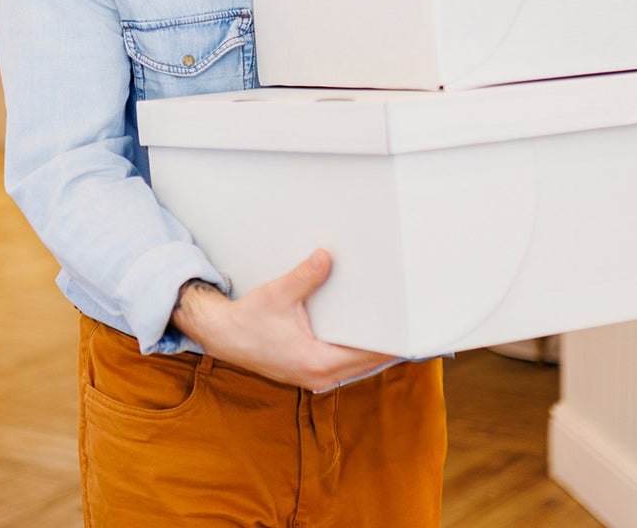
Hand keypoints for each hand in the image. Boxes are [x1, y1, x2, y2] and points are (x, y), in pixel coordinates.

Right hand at [171, 249, 392, 391]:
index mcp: (317, 362)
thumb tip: (326, 257)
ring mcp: (316, 379)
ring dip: (375, 350)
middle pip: (369, 363)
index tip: (413, 331)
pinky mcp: (311, 374)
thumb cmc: (248, 320)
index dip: (393, 344)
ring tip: (397, 329)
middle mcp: (320, 377)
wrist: (223, 336)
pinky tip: (367, 336)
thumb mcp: (278, 295)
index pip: (368, 355)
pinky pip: (346, 366)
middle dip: (389, 345)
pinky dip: (358, 352)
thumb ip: (305, 277)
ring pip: (359, 367)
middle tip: (414, 325)